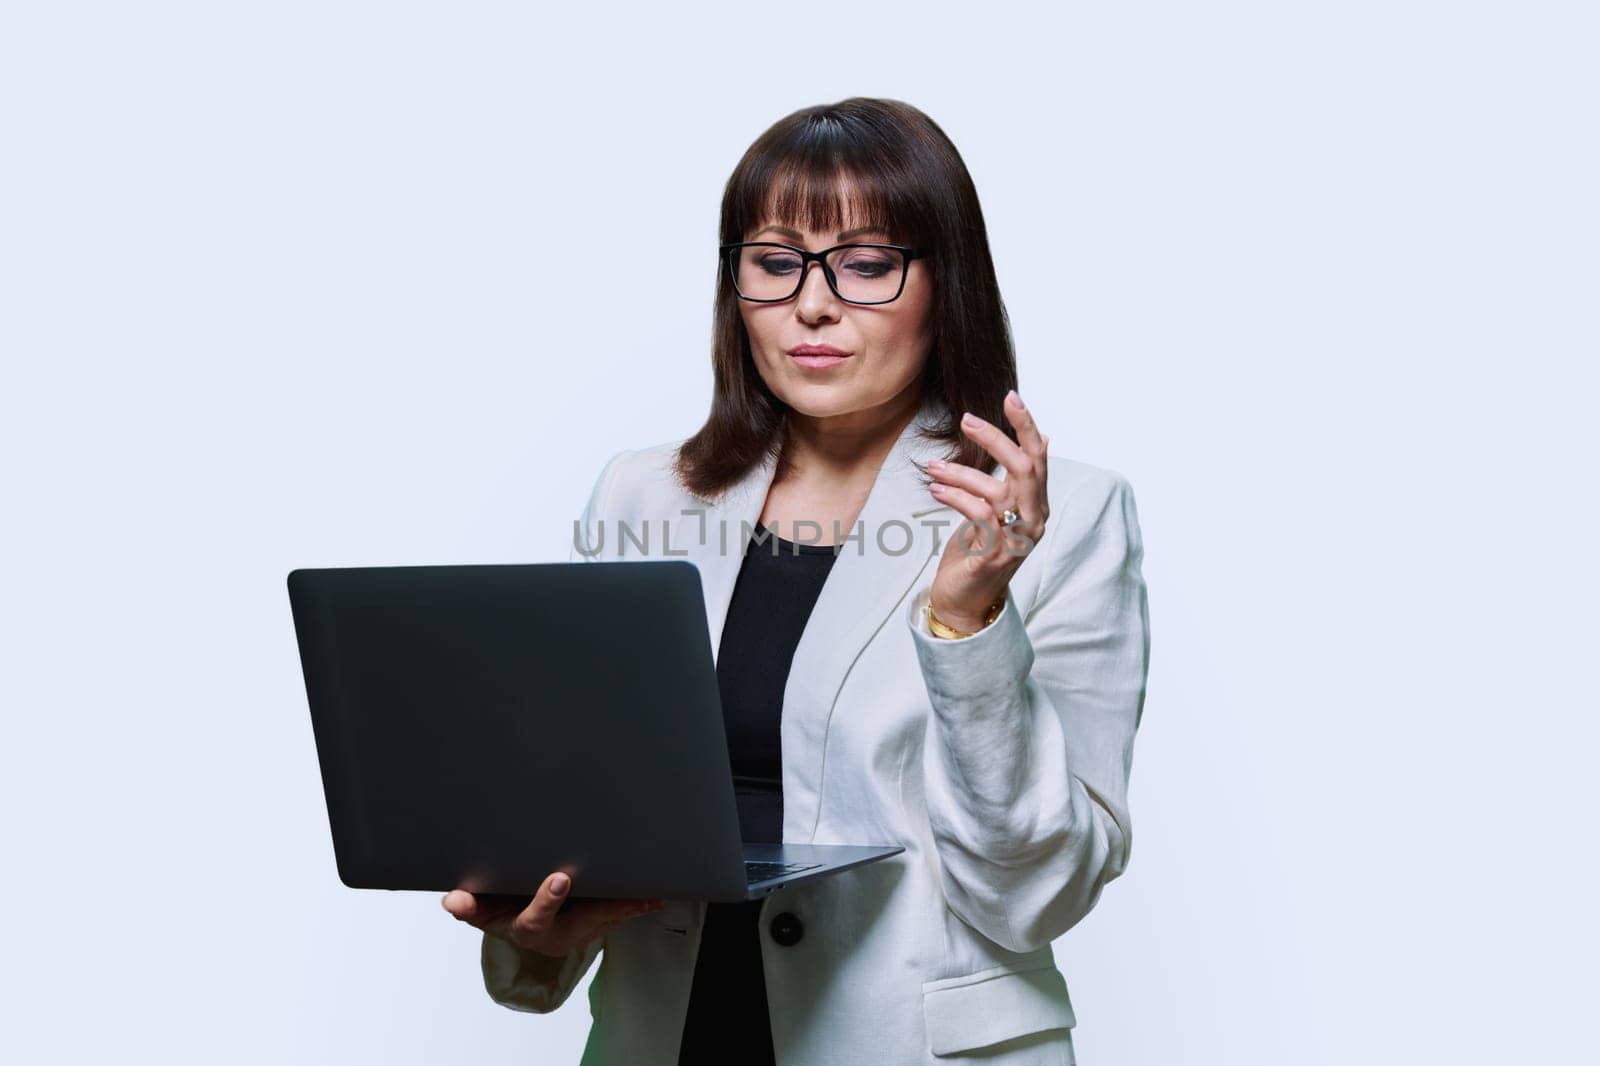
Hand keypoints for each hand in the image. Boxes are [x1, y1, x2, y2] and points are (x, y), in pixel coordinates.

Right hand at [442, 871, 663, 956]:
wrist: (520, 922)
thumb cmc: (501, 908)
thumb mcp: (480, 909)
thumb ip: (468, 905)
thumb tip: (453, 899)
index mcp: (527, 928)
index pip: (535, 920)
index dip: (547, 901)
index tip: (560, 878)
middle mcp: (556, 934)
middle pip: (582, 921)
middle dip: (604, 907)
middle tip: (627, 894)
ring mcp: (579, 931)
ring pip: (605, 919)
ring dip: (627, 908)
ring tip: (648, 895)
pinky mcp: (595, 923)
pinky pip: (617, 915)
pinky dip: (634, 906)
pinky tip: (654, 898)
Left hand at [925, 389, 1050, 632]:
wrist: (965, 602)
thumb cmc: (979, 551)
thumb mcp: (999, 509)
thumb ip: (1016, 479)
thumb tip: (1041, 438)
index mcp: (1035, 506)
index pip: (1038, 458)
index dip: (1026, 427)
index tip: (1010, 396)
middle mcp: (1033, 521)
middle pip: (1025, 469)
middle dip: (996, 440)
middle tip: (966, 421)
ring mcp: (1017, 540)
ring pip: (996, 491)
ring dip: (961, 473)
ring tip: (932, 467)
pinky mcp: (995, 555)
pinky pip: (978, 515)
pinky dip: (956, 497)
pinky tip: (935, 490)